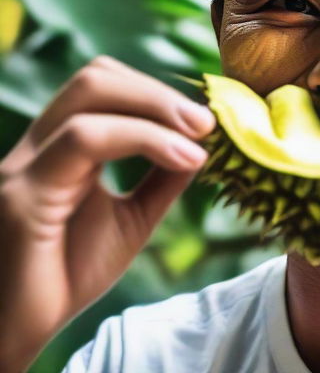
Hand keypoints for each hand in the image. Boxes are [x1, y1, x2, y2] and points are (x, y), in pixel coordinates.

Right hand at [0, 55, 215, 369]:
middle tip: (206, 121)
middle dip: (159, 91)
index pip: (103, 86)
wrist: (22, 332)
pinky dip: (145, 138)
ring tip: (201, 134)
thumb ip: (162, 178)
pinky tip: (185, 159)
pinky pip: (84, 140)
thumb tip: (200, 141)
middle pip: (95, 77)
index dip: (156, 91)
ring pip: (89, 95)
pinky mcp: (24, 195)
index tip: (203, 118)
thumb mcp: (132, 217)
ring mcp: (25, 165)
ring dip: (157, 107)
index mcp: (59, 147)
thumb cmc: (69, 273)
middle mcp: (37, 145)